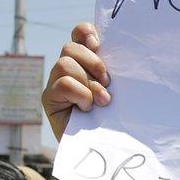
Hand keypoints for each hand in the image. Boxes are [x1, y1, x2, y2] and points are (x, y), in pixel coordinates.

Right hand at [41, 22, 111, 141]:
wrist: (104, 147)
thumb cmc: (116, 117)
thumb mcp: (120, 90)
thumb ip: (117, 72)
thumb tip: (130, 54)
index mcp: (86, 61)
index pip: (80, 33)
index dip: (86, 33)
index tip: (98, 45)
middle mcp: (68, 68)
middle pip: (71, 47)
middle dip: (93, 62)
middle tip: (108, 82)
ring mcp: (56, 83)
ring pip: (66, 64)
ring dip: (89, 82)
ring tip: (103, 100)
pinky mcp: (49, 98)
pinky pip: (63, 84)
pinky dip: (80, 94)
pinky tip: (87, 108)